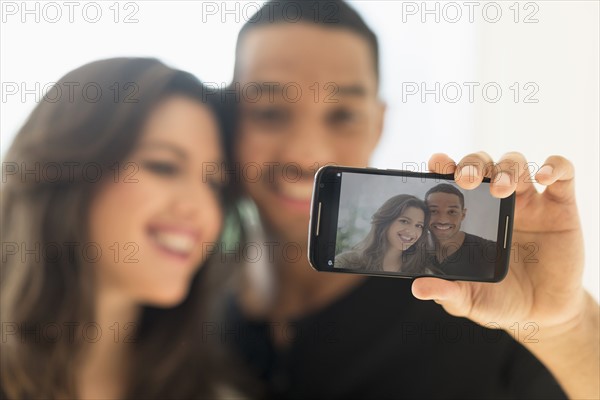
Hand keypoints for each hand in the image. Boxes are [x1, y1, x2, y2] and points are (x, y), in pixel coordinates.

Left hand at [412, 151, 587, 335]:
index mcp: (472, 215)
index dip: (445, 166)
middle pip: (483, 164)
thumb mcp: (470, 299)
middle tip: (466, 179)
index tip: (435, 162)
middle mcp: (498, 201)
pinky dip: (556, 167)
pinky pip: (562, 174)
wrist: (543, 315)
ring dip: (507, 168)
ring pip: (516, 162)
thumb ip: (446, 292)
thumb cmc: (500, 300)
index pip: (455, 180)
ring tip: (501, 189)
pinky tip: (545, 177)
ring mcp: (530, 202)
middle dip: (473, 164)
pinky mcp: (561, 207)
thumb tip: (418, 288)